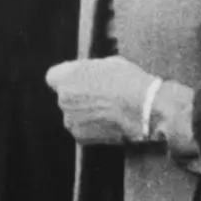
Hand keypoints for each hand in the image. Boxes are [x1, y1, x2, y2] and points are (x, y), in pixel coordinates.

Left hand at [46, 56, 162, 145]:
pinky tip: (108, 121)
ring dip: (84, 113)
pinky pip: (82, 129)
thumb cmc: (130, 83)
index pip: (54, 77)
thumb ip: (87, 69)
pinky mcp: (80, 136)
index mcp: (65, 78)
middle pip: (64, 97)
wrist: (146, 110)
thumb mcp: (107, 63)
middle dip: (77, 97)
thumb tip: (85, 72)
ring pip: (73, 114)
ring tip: (107, 110)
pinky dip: (92, 127)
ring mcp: (70, 120)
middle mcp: (63, 99)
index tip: (79, 81)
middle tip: (98, 97)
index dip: (68, 79)